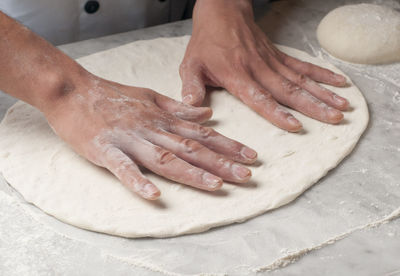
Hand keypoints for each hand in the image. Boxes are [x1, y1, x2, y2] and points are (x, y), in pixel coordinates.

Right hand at [44, 75, 256, 199]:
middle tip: (247, 176)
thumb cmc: (112, 95)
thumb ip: (179, 109)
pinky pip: (123, 168)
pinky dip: (138, 181)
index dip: (228, 145)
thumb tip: (208, 115)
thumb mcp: (150, 97)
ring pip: (164, 158)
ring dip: (191, 172)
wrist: (73, 90)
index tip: (251, 156)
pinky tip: (154, 195)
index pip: (201, 134)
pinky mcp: (105, 150)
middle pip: (191, 148)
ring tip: (216, 185)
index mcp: (162, 119)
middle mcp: (152, 130)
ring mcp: (129, 140)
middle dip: (221, 162)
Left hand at [180, 0, 348, 131]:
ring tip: (343, 106)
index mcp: (236, 75)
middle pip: (288, 90)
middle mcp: (258, 69)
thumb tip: (192, 107)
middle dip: (313, 106)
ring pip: (300, 79)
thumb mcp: (191, 65)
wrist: (222, 11)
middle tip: (334, 119)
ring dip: (322, 93)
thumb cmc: (205, 42)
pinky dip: (321, 74)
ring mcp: (271, 61)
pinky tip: (339, 82)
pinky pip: (302, 65)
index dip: (276, 112)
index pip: (259, 97)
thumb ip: (192, 87)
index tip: (295, 126)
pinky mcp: (278, 55)